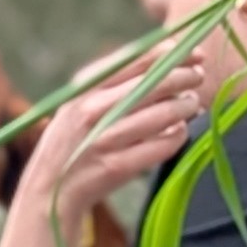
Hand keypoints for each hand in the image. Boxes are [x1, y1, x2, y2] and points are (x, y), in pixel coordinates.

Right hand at [18, 47, 205, 222]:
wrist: (48, 192)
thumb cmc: (72, 141)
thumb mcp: (79, 103)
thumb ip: (115, 79)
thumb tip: (172, 53)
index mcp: (84, 88)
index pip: (139, 58)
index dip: (175, 53)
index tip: (196, 55)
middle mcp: (92, 111)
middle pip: (157, 83)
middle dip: (187, 77)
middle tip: (198, 78)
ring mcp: (104, 140)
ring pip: (166, 113)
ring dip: (187, 106)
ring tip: (191, 105)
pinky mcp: (117, 166)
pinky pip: (164, 144)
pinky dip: (178, 135)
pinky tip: (178, 132)